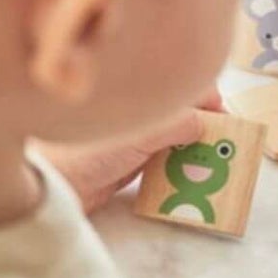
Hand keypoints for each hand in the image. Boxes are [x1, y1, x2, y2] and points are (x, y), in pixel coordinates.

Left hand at [38, 89, 224, 213]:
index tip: (226, 122)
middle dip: (207, 128)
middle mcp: (139, 114)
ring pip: (178, 139)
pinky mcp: (131, 165)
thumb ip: (178, 124)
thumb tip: (206, 121)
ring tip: (213, 164)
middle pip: (185, 114)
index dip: (209, 102)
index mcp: (139, 94)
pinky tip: (191, 176)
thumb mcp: (140, 135)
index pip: (183, 89)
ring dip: (195, 150)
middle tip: (224, 147)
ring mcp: (135, 139)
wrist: (50, 188)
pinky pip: (166, 162)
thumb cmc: (86, 153)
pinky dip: (180, 167)